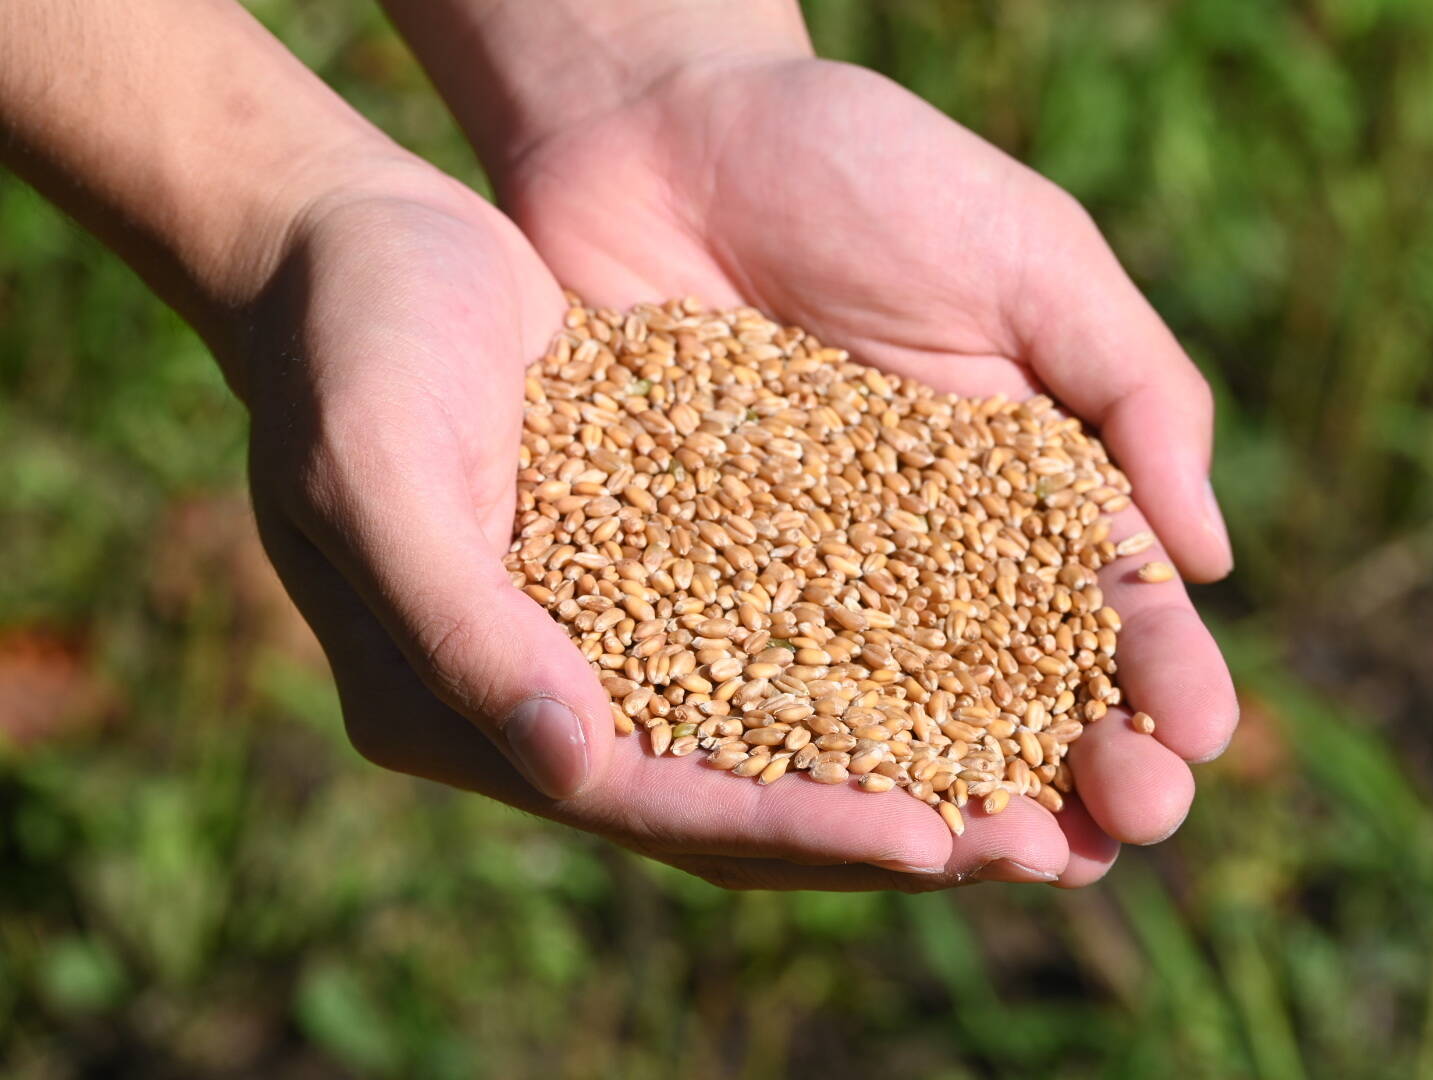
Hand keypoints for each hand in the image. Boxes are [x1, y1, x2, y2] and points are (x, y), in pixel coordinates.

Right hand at [242, 164, 993, 891]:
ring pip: (775, 731)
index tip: (927, 842)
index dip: (787, 826)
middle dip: (880, 829)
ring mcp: (608, 637)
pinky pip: (783, 632)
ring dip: (903, 763)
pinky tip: (983, 659)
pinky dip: (875, 659)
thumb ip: (459, 626)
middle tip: (1037, 851)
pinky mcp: (661, 566)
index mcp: (461, 708)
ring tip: (1040, 787)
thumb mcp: (375, 473)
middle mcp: (546, 697)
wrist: (362, 243)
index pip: (647, 801)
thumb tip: (573, 767)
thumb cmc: (346, 344)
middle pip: (732, 799)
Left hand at [488, 56, 1240, 885]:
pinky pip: (746, 681)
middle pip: (1016, 686)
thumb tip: (1209, 560)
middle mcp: (923, 553)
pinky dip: (795, 752)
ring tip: (1007, 858)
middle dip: (1080, 762)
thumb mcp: (1028, 254)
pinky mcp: (691, 581)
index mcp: (1023, 482)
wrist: (662, 130)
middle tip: (1126, 827)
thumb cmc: (863, 168)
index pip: (1107, 600)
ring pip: (895, 716)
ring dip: (958, 793)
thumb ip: (1130, 389)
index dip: (1162, 672)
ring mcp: (808, 577)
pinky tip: (839, 815)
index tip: (1204, 735)